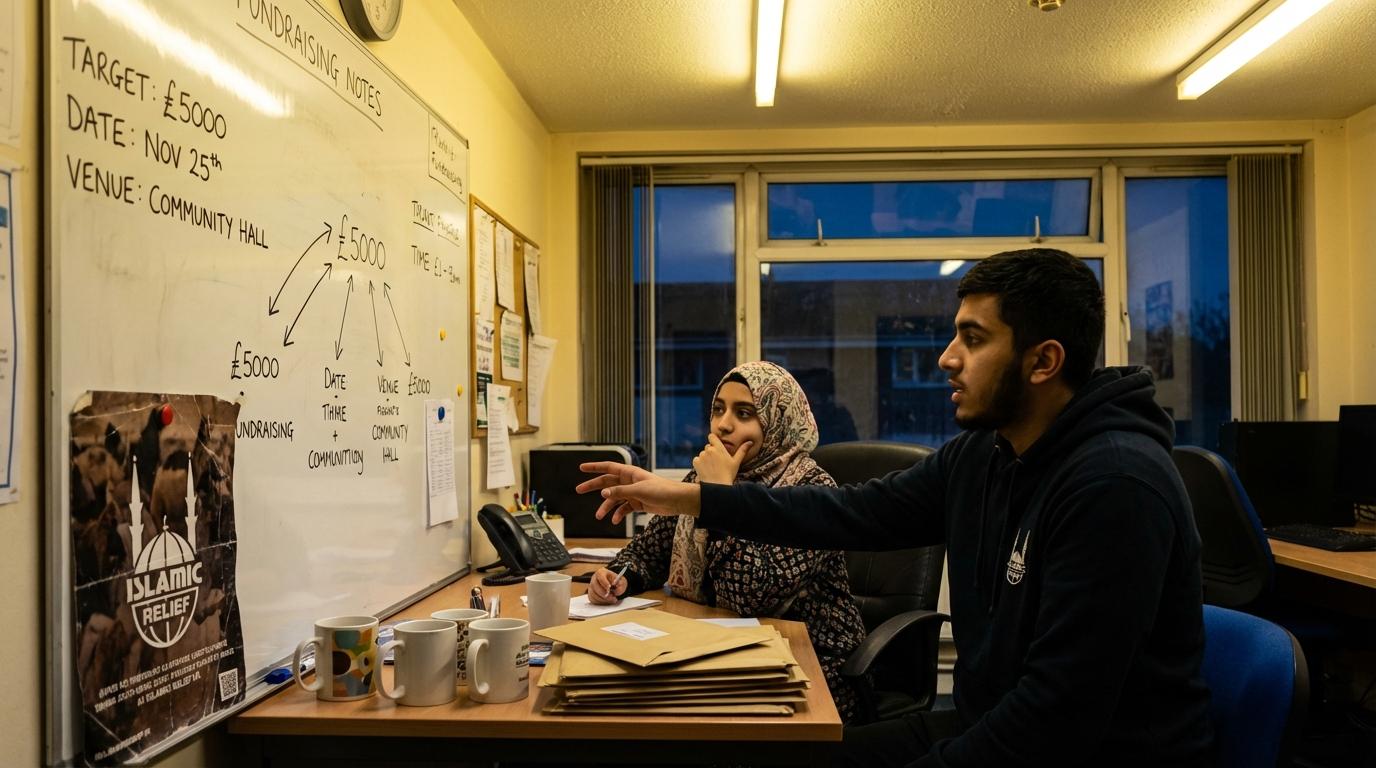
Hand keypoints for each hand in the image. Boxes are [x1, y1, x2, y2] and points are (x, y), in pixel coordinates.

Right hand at [577, 461, 702, 523]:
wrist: (677, 501)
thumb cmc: (661, 490)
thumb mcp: (638, 491)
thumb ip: (620, 492)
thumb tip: (603, 493)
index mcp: (629, 473)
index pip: (608, 467)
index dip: (594, 467)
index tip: (581, 468)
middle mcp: (629, 481)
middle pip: (607, 482)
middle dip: (593, 486)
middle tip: (578, 490)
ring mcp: (632, 492)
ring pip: (614, 498)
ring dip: (606, 507)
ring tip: (599, 516)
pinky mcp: (637, 503)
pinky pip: (623, 508)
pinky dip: (618, 514)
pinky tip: (615, 521)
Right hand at [586, 568, 627, 603]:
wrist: (613, 586)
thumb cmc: (616, 582)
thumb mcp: (621, 581)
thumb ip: (621, 585)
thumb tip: (617, 591)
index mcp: (601, 572)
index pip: (600, 576)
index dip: (604, 582)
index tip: (609, 587)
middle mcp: (594, 579)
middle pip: (595, 586)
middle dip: (603, 593)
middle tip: (612, 597)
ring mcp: (591, 587)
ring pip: (593, 594)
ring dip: (603, 599)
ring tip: (612, 599)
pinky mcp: (591, 595)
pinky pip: (593, 599)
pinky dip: (601, 602)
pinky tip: (607, 600)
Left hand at [693, 434, 751, 484]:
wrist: (718, 486)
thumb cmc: (728, 474)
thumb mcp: (736, 462)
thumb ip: (742, 450)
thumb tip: (750, 442)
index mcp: (719, 448)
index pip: (711, 436)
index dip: (713, 440)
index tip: (716, 446)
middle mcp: (709, 450)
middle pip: (708, 447)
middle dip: (711, 452)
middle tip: (717, 463)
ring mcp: (702, 456)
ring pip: (702, 454)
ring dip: (705, 459)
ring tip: (712, 468)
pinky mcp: (696, 462)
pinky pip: (696, 460)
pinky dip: (700, 464)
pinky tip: (706, 470)